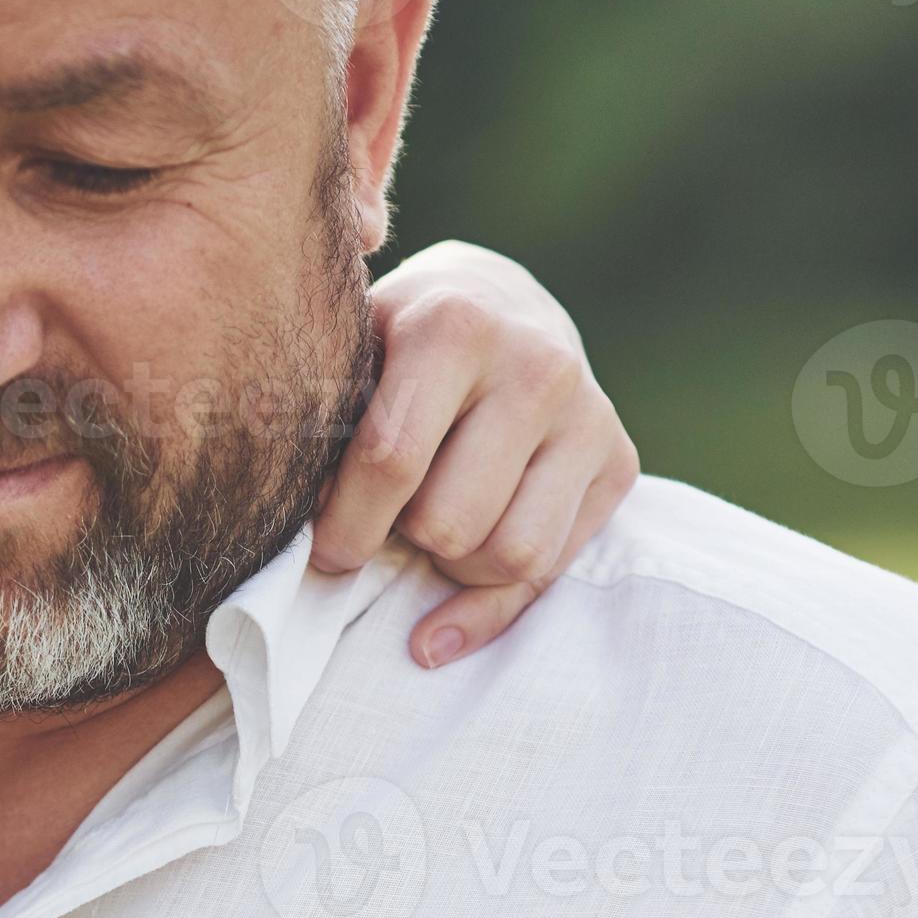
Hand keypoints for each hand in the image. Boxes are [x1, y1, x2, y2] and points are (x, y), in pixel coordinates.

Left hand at [311, 241, 641, 666]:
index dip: (346, 526)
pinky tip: (442, 616)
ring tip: (429, 530)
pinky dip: (486, 607)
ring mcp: (587, 413)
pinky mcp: (619, 460)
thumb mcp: (355, 355)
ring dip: (452, 566)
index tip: (325, 548)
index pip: (391, 462)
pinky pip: (548, 574)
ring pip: (508, 555)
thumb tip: (298, 539)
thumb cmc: (398, 344)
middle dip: (403, 538)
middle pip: (450, 522)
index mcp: (455, 324)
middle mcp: (536, 363)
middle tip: (388, 521)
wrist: (501, 302)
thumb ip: (323, 426)